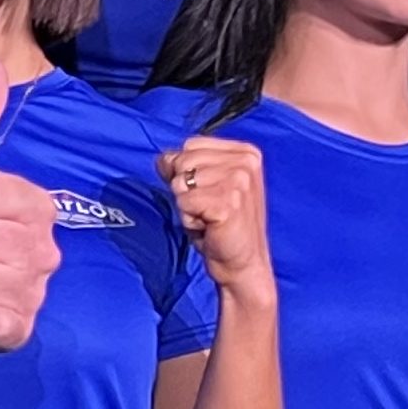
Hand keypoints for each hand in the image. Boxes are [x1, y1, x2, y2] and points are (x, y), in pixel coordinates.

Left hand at [159, 135, 273, 307]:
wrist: (243, 263)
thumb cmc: (222, 226)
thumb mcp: (204, 187)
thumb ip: (184, 167)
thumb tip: (162, 158)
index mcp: (246, 153)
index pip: (191, 145)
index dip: (184, 171)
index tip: (206, 193)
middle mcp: (246, 162)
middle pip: (184, 161)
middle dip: (185, 190)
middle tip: (207, 210)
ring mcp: (239, 181)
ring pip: (181, 183)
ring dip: (187, 207)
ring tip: (208, 219)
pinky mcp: (228, 202)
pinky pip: (184, 203)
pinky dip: (190, 220)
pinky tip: (209, 228)